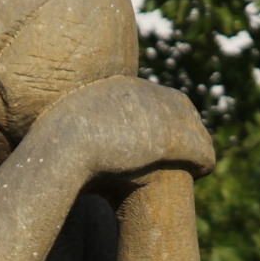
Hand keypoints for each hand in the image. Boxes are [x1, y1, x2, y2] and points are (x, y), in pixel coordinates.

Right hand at [32, 76, 214, 181]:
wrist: (62, 147)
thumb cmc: (55, 148)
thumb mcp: (65, 132)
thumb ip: (75, 133)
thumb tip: (63, 144)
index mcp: (121, 87)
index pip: (156, 97)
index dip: (166, 117)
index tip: (166, 137)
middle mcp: (145, 94)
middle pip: (180, 107)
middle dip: (187, 127)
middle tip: (190, 151)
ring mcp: (161, 115)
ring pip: (193, 128)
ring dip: (198, 145)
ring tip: (198, 166)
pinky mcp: (172, 139)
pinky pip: (200, 149)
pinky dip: (204, 161)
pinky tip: (203, 173)